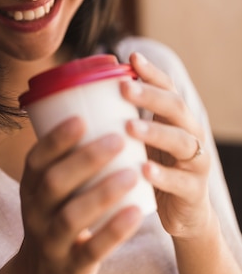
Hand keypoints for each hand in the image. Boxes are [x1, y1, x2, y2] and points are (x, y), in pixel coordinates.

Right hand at [17, 116, 142, 273]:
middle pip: (53, 183)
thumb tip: (98, 110)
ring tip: (132, 173)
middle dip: (85, 159)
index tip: (82, 117)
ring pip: (72, 216)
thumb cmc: (55, 218)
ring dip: (102, 193)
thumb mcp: (48, 191)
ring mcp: (50, 241)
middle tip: (117, 139)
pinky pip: (92, 250)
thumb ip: (66, 160)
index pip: (36, 159)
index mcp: (30, 188)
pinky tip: (137, 212)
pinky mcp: (70, 267)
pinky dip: (114, 231)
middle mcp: (34, 212)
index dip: (56, 139)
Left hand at [121, 52, 210, 239]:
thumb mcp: (140, 143)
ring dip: (155, 131)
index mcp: (175, 119)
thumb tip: (78, 98)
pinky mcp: (194, 191)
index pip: (167, 88)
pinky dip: (162, 174)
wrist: (182, 215)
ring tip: (129, 127)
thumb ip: (121, 121)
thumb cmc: (152, 169)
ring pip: (182, 141)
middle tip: (124, 89)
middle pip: (176, 108)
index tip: (132, 58)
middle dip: (150, 96)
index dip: (152, 73)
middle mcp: (190, 134)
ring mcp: (195, 162)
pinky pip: (180, 181)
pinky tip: (144, 170)